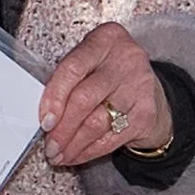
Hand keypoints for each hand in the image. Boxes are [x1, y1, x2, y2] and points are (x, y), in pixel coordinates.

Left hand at [39, 25, 169, 168]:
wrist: (150, 89)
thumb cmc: (111, 73)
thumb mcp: (92, 61)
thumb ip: (68, 78)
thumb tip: (44, 114)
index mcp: (106, 39)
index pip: (72, 68)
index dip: (54, 97)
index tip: (44, 120)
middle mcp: (125, 59)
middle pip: (84, 98)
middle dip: (62, 128)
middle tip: (50, 144)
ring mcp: (139, 87)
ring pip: (97, 122)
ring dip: (73, 144)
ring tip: (59, 154)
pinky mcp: (145, 114)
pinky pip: (111, 138)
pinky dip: (89, 151)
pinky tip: (76, 155)